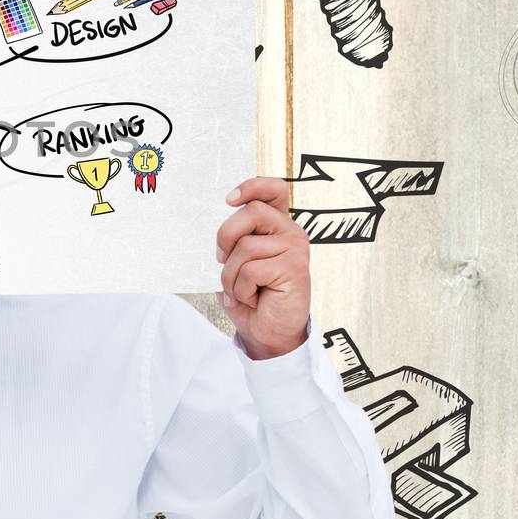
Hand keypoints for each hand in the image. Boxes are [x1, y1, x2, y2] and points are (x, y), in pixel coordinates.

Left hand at [216, 176, 309, 359]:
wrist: (267, 332)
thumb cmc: (252, 296)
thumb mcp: (238, 262)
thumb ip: (236, 239)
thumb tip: (222, 224)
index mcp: (277, 226)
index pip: (273, 190)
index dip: (252, 186)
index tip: (229, 199)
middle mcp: (291, 232)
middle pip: (250, 213)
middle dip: (225, 238)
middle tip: (222, 260)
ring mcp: (295, 249)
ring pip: (245, 247)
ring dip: (231, 275)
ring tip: (244, 290)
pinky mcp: (294, 268)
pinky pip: (250, 270)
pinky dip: (241, 290)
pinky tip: (254, 298)